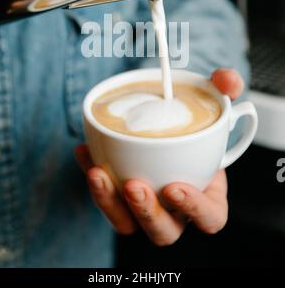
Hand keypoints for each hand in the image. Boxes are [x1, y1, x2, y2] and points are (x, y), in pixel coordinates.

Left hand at [76, 69, 243, 245]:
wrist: (167, 123)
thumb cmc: (196, 121)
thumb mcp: (214, 100)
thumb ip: (226, 88)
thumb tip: (227, 79)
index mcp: (207, 193)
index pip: (210, 217)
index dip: (195, 209)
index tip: (174, 186)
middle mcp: (176, 208)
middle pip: (164, 231)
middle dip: (147, 213)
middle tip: (133, 185)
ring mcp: (147, 205)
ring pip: (128, 223)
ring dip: (110, 203)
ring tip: (98, 172)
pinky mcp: (121, 196)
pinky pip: (105, 198)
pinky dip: (93, 178)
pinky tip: (84, 151)